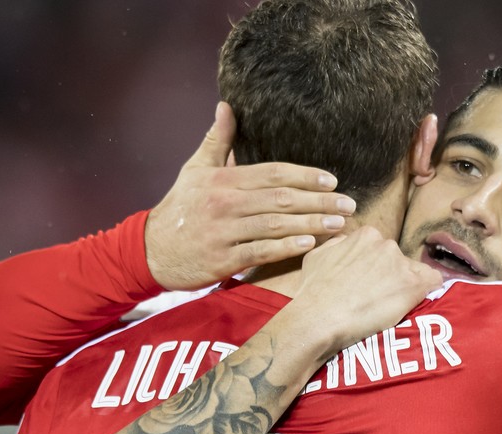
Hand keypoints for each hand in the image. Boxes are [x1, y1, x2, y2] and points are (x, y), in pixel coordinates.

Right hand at [145, 102, 356, 290]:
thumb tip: (227, 106)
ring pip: (276, 225)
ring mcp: (224, 232)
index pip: (273, 173)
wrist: (152, 250)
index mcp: (224, 179)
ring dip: (311, 225)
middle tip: (349, 205)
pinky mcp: (223, 259)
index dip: (305, 175)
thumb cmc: (179, 208)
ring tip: (339, 225)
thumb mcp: (194, 169)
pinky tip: (310, 245)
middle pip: (281, 199)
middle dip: (319, 201)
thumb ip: (216, 140)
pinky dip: (286, 248)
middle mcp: (225, 203)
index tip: (332, 181)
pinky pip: (260, 252)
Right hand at [282, 226, 443, 352]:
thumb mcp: (316, 256)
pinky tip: (416, 302)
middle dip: (390, 276)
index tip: (369, 283)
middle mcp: (386, 244)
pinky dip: (427, 291)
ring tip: (389, 307)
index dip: (376, 268)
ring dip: (404, 286)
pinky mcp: (413, 285)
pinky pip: (433, 282)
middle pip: (397, 260)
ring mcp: (401, 264)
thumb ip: (336, 244)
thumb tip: (344, 243)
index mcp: (366, 235)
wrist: (319, 317)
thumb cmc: (313, 291)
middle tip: (376, 297)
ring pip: (414, 272)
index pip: (380, 249)